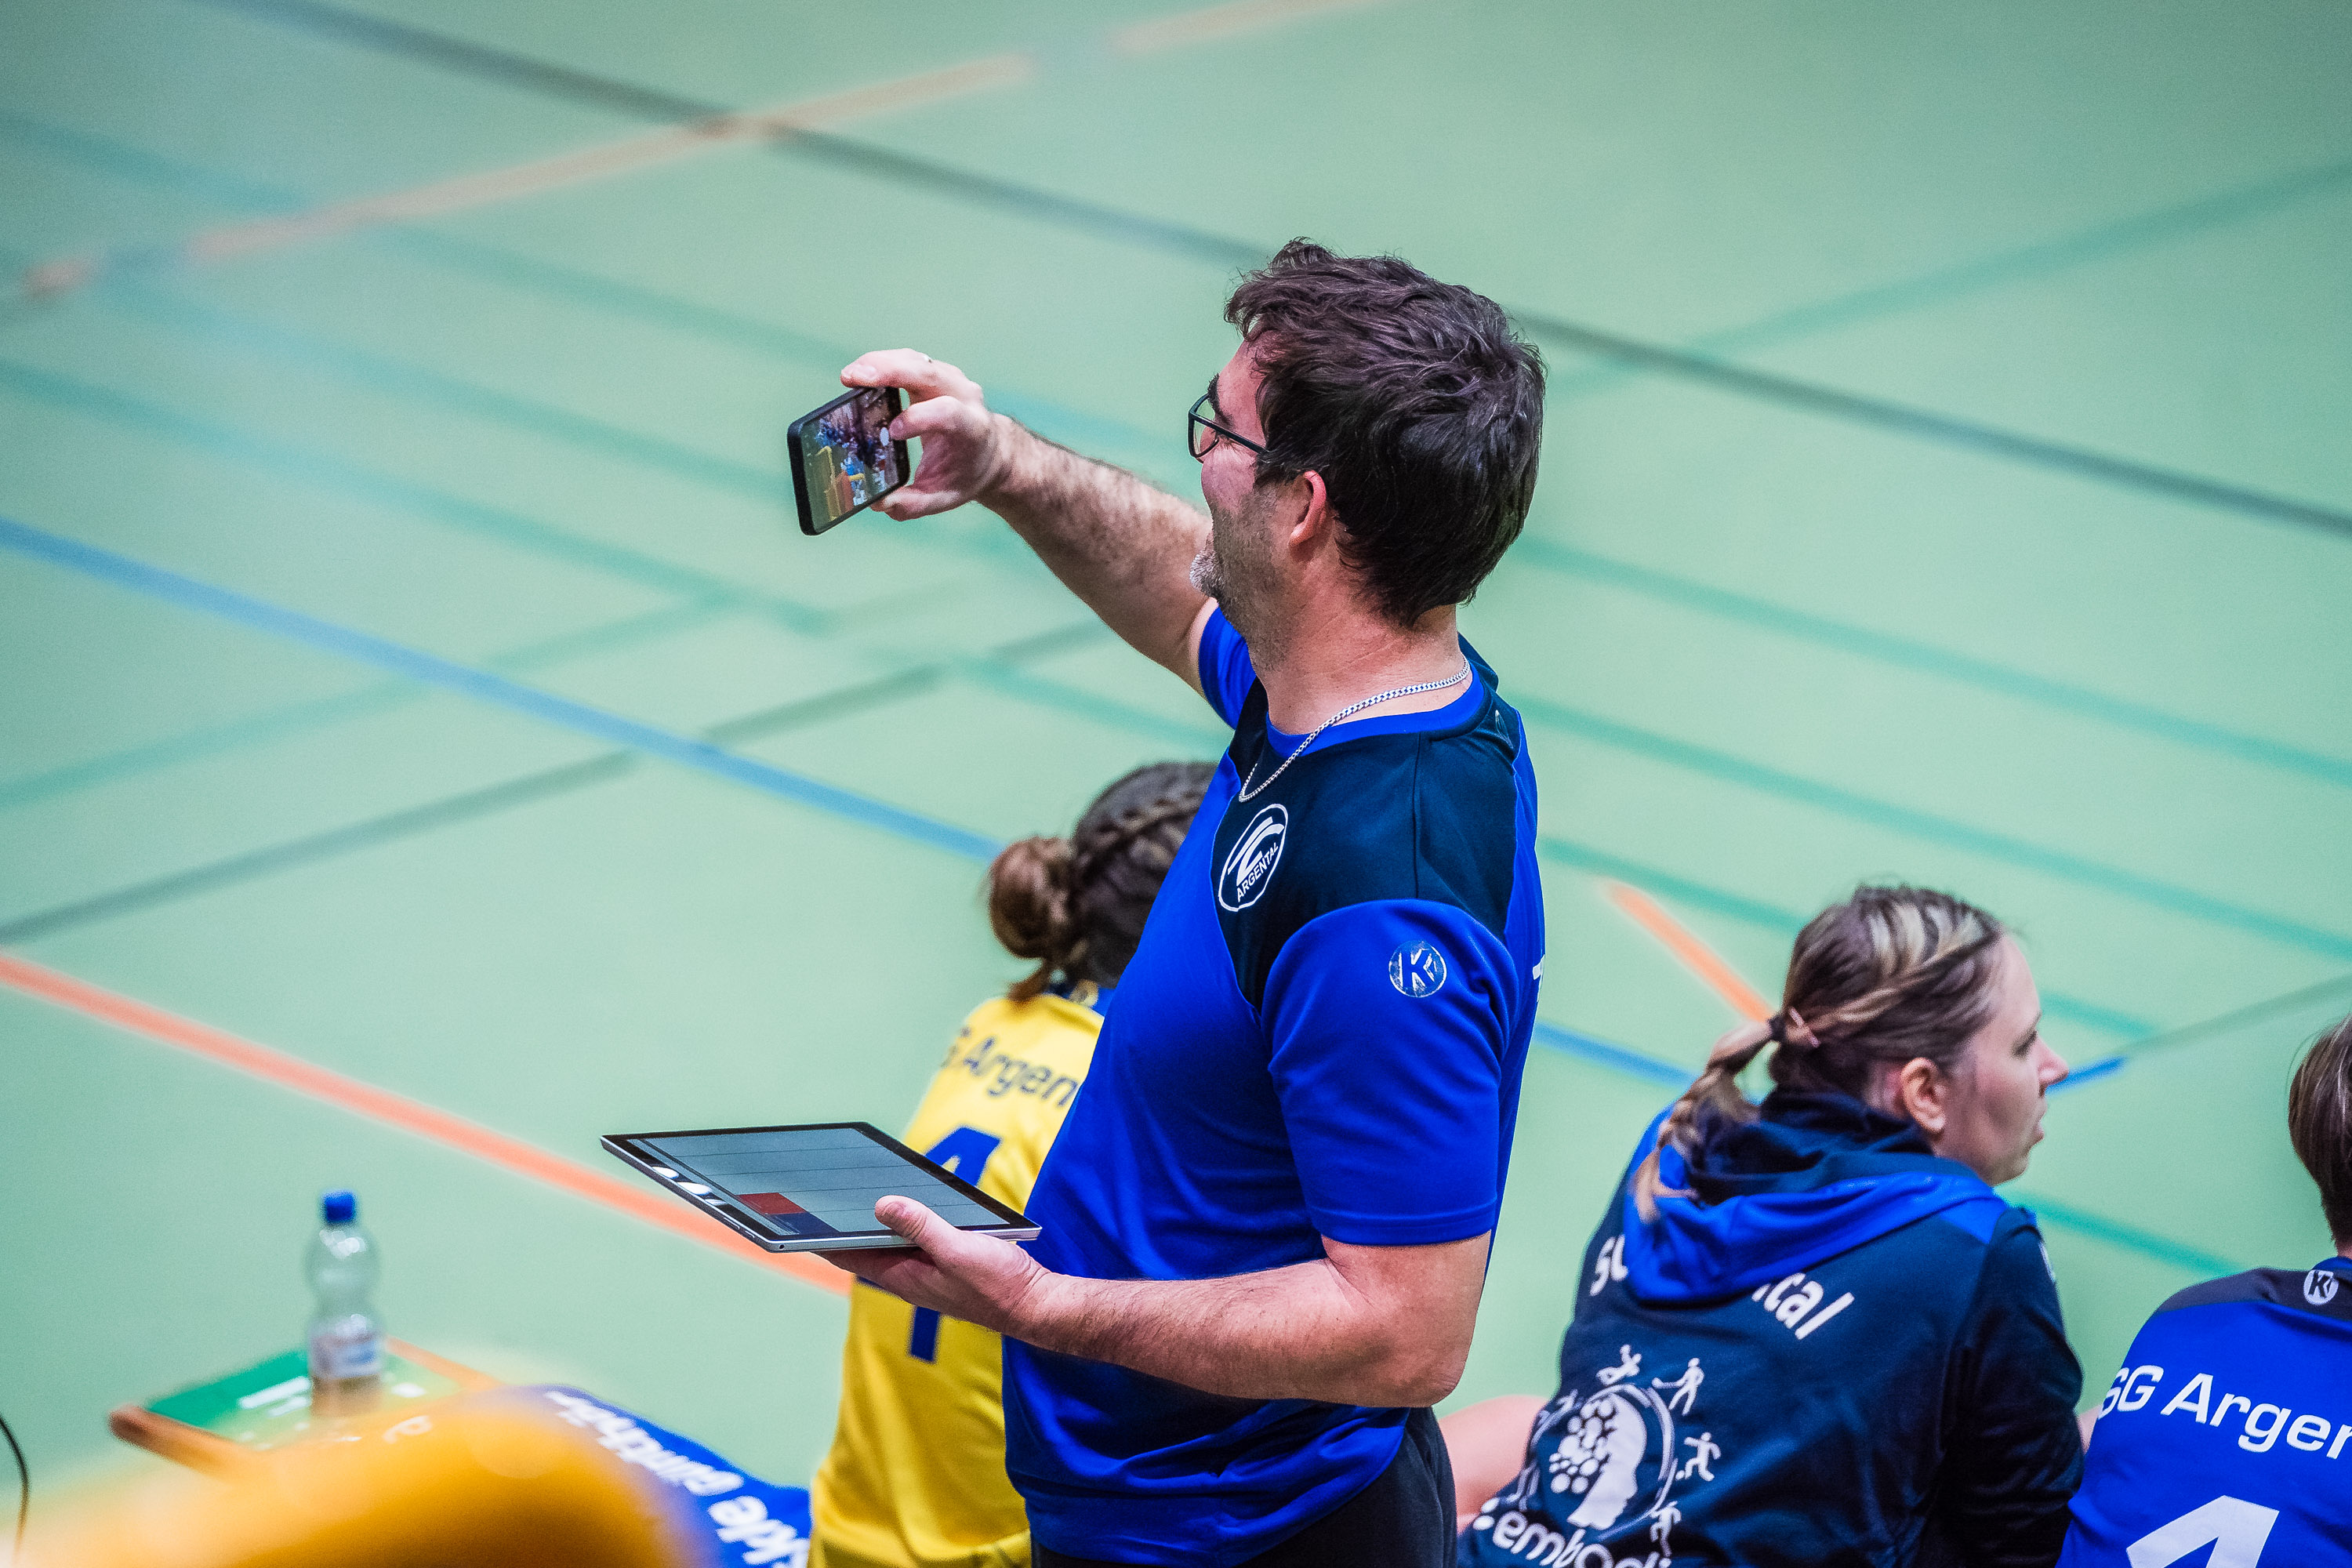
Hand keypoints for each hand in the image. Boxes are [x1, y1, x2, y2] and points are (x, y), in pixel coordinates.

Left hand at [817, 1196, 1056, 1336]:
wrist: (1035, 1305)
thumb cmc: (998, 1283)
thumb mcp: (958, 1248)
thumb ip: (922, 1226)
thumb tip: (883, 1204)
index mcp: (904, 1276)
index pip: (849, 1256)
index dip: (821, 1239)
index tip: (795, 1222)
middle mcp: (909, 1276)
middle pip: (865, 1249)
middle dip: (842, 1226)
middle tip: (820, 1197)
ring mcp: (927, 1272)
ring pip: (890, 1245)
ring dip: (872, 1224)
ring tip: (852, 1195)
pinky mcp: (945, 1266)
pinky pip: (913, 1242)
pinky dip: (902, 1224)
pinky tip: (907, 1204)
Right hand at [841, 351, 1011, 519]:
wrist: (990, 452)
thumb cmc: (964, 473)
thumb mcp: (944, 496)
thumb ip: (913, 504)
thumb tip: (879, 503)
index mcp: (971, 427)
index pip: (947, 412)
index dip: (918, 417)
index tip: (891, 432)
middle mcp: (964, 395)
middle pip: (928, 372)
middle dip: (889, 372)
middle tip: (852, 379)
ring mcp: (950, 379)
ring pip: (915, 360)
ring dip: (879, 363)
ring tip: (850, 376)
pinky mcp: (933, 372)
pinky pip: (908, 361)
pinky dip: (882, 364)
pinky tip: (861, 374)